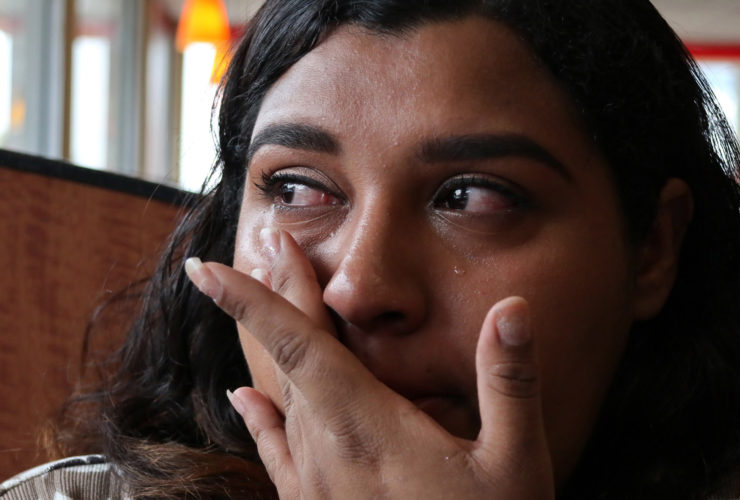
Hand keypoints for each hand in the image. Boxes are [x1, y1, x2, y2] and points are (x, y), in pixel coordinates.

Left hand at [185, 230, 553, 498]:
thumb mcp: (515, 465)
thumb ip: (511, 384)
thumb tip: (512, 310)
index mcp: (365, 426)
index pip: (296, 345)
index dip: (251, 300)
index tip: (206, 268)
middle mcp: (325, 448)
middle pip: (287, 356)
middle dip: (273, 293)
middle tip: (267, 243)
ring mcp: (313, 482)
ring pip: (281, 394)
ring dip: (272, 343)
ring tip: (263, 298)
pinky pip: (275, 449)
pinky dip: (259, 416)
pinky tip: (246, 402)